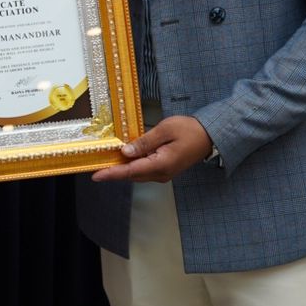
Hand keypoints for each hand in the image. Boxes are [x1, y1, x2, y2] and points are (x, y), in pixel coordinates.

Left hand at [91, 115, 213, 183]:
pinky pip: (144, 170)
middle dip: (113, 171)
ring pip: (137, 174)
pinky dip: (132, 166)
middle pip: (131, 175)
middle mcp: (161, 174)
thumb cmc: (189, 130)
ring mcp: (163, 174)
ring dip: (122, 169)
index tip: (96, 175)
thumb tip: (125, 151)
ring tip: (106, 161)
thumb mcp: (165, 130)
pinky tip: (124, 158)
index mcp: (161, 164)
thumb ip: (144, 142)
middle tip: (96, 165)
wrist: (209, 136)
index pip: (130, 171)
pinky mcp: (164, 170)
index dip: (112, 173)